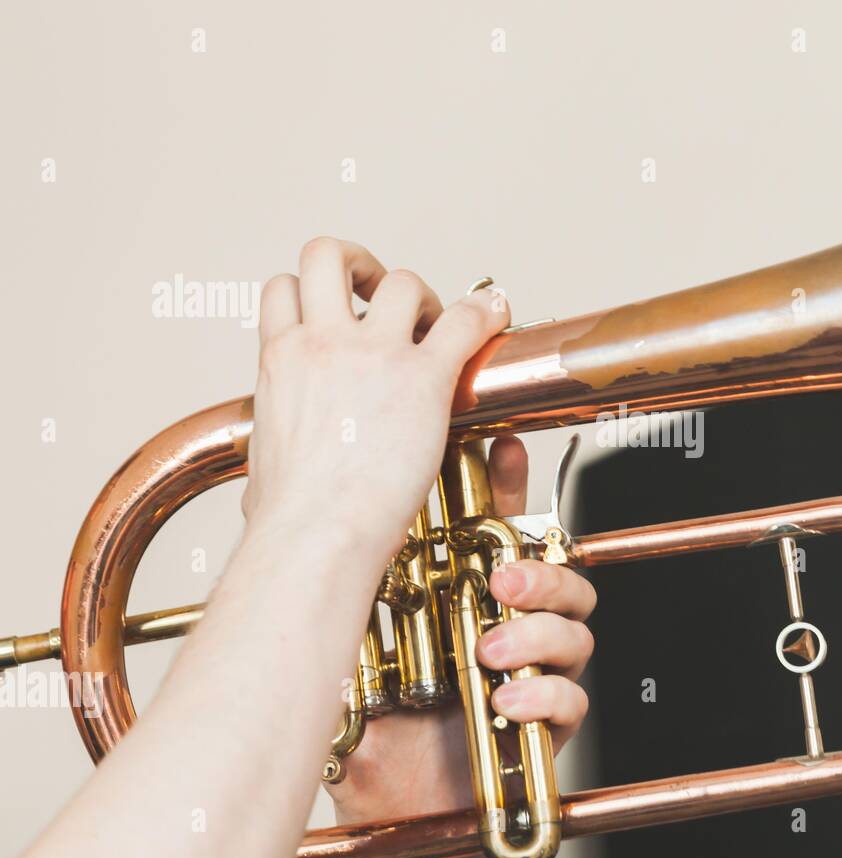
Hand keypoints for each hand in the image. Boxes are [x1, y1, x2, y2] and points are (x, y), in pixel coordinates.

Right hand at [242, 237, 506, 562]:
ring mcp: (374, 355)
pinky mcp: (423, 377)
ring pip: (403, 282)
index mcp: (280, 360)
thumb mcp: (261, 467)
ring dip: (424, 297)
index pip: (285, 287)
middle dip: (361, 263)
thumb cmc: (291, 518)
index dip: (314, 289)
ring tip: (437, 326)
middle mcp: (323, 344)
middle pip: (330, 255)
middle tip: (384, 293)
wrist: (316, 535)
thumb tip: (262, 487)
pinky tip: (496, 315)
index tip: (340, 309)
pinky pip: (463, 322)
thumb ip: (271, 456)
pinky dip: (485, 312)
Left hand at [325, 436, 596, 827]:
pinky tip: (505, 703)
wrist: (386, 807)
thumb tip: (323, 526)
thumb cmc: (376, 731)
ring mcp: (532, 675)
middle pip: (560, 576)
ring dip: (538, 636)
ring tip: (490, 653)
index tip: (498, 447)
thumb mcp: (356, 650)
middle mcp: (508, 630)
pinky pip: (574, 699)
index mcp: (468, 600)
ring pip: (576, 632)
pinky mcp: (547, 725)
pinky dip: (544, 697)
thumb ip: (352, 596)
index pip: (500, 532)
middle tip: (500, 581)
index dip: (508, 485)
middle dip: (539, 572)